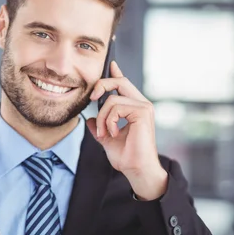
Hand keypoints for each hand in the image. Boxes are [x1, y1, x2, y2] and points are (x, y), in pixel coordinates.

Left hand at [86, 61, 167, 200]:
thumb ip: (100, 127)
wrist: (136, 170)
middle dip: (101, 85)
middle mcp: (141, 104)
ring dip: (102, 117)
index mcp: (134, 108)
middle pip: (119, 81)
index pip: (124, 84)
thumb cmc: (126, 157)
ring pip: (112, 99)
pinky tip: (113, 133)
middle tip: (91, 98)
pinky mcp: (143, 112)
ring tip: (104, 133)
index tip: (111, 64)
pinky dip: (108, 121)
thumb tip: (90, 119)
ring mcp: (144, 106)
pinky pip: (115, 107)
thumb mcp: (107, 138)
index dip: (116, 73)